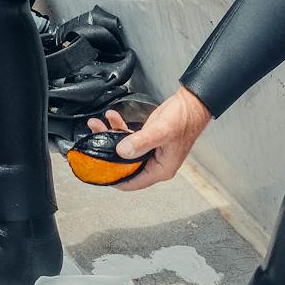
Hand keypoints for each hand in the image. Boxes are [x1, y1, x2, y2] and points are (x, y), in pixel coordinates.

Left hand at [86, 87, 211, 191]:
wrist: (191, 102)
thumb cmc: (184, 119)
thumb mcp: (161, 131)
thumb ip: (141, 142)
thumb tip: (122, 151)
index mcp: (160, 169)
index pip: (132, 182)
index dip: (114, 177)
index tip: (97, 169)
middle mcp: (155, 164)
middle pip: (124, 166)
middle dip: (107, 153)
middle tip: (93, 142)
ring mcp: (150, 152)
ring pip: (123, 150)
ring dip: (109, 137)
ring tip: (97, 124)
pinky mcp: (147, 140)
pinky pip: (128, 139)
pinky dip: (118, 128)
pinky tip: (111, 117)